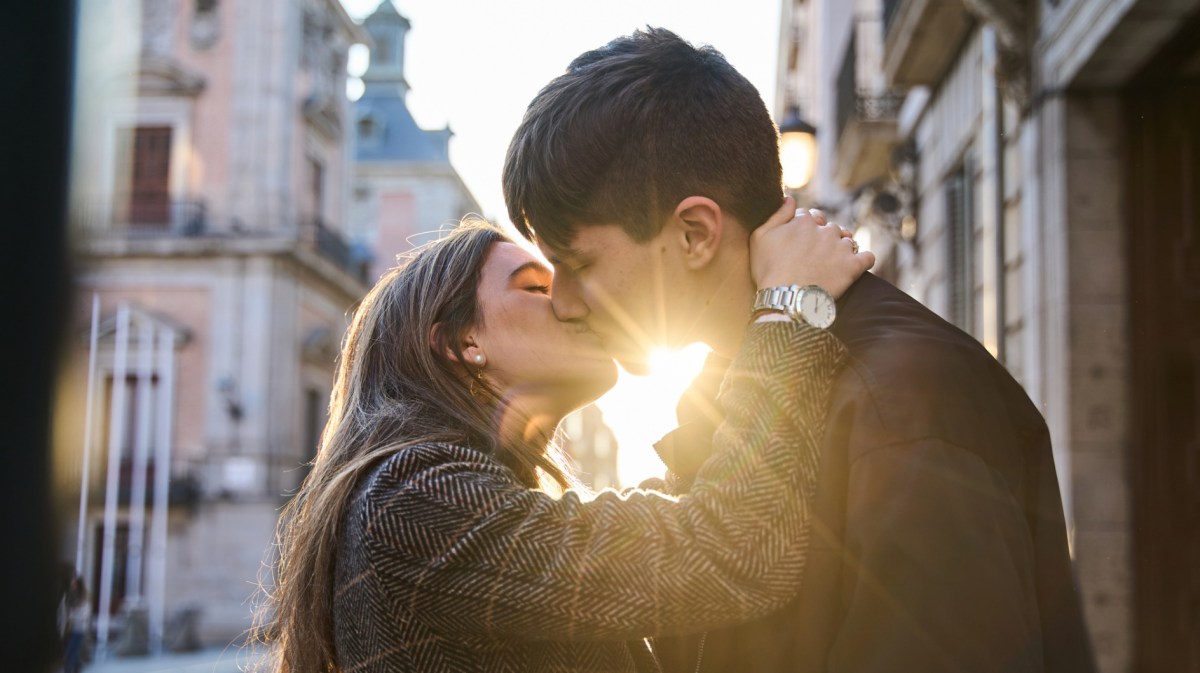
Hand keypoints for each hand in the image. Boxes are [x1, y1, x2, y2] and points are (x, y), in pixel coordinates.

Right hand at [750, 197, 874, 298]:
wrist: (786, 299)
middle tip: (815, 255)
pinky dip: (864, 260)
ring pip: (847, 240)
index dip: (805, 228)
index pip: (809, 217)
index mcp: (803, 222)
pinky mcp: (853, 266)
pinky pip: (867, 257)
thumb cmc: (768, 271)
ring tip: (832, 263)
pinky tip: (856, 266)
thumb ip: (776, 215)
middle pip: (830, 227)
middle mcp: (825, 230)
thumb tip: (790, 198)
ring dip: (842, 247)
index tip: (800, 242)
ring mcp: (840, 248)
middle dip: (824, 237)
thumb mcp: (760, 238)